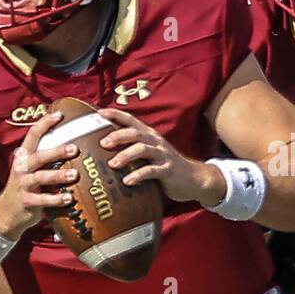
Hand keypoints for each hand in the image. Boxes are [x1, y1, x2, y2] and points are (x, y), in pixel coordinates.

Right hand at [0, 110, 79, 240]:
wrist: (7, 212)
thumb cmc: (27, 186)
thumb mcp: (31, 169)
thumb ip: (46, 157)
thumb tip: (73, 142)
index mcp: (24, 156)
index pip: (33, 135)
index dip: (45, 123)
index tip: (59, 114)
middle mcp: (22, 168)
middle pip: (39, 156)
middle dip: (56, 151)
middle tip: (74, 148)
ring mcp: (23, 185)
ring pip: (41, 177)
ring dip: (58, 176)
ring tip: (75, 175)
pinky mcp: (26, 201)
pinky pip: (42, 200)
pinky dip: (56, 199)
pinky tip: (69, 198)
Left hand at [96, 108, 225, 205]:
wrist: (194, 178)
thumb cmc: (165, 166)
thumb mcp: (151, 153)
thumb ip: (133, 148)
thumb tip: (105, 150)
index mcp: (149, 136)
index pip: (131, 120)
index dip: (116, 115)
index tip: (100, 113)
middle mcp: (156, 142)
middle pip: (135, 133)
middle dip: (118, 136)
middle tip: (103, 143)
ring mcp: (163, 156)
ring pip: (143, 150)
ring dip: (126, 155)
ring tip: (113, 164)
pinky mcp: (168, 171)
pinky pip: (152, 171)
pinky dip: (138, 175)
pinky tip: (127, 181)